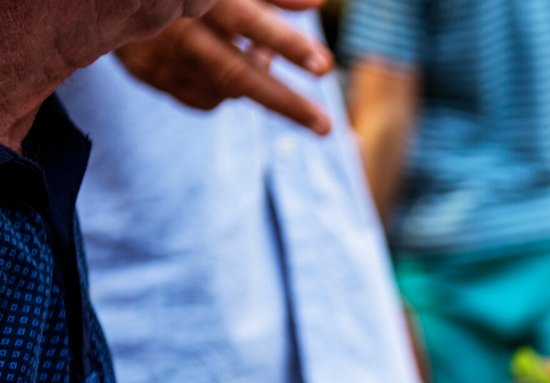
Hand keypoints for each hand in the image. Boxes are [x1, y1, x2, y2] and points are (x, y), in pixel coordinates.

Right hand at [115, 0, 333, 134]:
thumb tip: (318, 3)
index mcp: (199, 2)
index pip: (248, 22)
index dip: (286, 44)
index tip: (325, 66)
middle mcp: (179, 32)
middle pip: (237, 75)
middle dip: (285, 103)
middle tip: (323, 126)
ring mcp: (160, 58)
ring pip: (225, 90)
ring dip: (257, 80)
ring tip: (264, 57)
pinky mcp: (148, 74)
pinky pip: (205, 98)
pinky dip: (227, 89)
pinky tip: (227, 63)